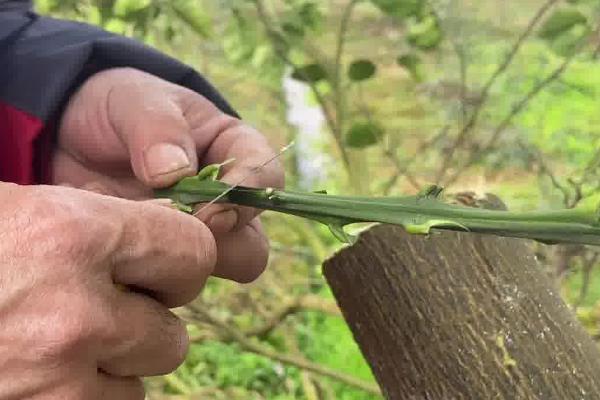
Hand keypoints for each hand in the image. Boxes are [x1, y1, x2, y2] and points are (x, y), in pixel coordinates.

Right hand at [0, 183, 216, 398]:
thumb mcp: (35, 207)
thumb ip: (111, 221)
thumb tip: (176, 225)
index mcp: (77, 236)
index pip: (197, 253)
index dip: (185, 257)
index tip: (165, 262)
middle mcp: (77, 312)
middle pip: (176, 333)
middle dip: (153, 317)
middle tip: (113, 301)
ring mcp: (59, 375)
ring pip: (146, 376)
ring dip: (127, 356)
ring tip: (75, 331)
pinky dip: (95, 387)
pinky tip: (56, 362)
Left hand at [53, 67, 283, 282]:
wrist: (70, 133)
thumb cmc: (119, 108)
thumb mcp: (136, 101)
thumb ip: (160, 129)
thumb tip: (175, 175)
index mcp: (234, 153)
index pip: (268, 181)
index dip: (247, 198)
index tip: (211, 208)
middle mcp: (223, 204)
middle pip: (251, 247)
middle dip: (217, 247)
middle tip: (171, 232)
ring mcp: (192, 237)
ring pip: (211, 272)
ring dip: (175, 262)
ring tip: (124, 229)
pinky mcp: (159, 259)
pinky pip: (163, 282)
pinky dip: (135, 268)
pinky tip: (101, 237)